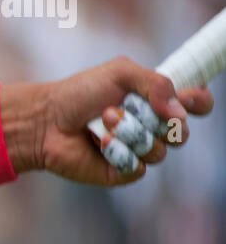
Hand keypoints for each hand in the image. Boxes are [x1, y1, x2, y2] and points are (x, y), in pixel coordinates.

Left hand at [36, 57, 213, 185]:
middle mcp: (152, 127)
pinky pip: (137, 166)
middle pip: (182, 132)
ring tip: (102, 120)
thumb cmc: (78, 93)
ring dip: (129, 132)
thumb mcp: (118, 73)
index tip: (189, 97)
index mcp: (156, 101)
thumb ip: (155, 83)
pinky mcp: (124, 170)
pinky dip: (117, 151)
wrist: (45, 120)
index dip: (198, 102)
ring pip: (159, 150)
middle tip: (121, 106)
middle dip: (153, 119)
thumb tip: (180, 111)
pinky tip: (98, 143)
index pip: (195, 105)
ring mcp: (139, 150)